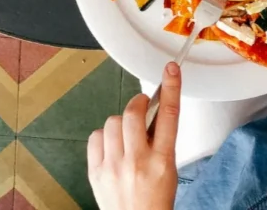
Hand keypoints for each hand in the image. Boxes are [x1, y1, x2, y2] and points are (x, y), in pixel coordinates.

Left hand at [88, 63, 179, 209]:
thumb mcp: (169, 170)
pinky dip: (104, 136)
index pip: (169, 115)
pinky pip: (96, 136)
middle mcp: (137, 162)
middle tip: (141, 106)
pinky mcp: (96, 171)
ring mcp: (114, 167)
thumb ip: (161, 140)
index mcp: (162, 161)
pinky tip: (112, 147)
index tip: (170, 69)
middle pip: (133, 112)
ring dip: (121, 122)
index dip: (170, 87)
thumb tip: (154, 111)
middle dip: (138, 103)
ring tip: (126, 135)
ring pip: (112, 121)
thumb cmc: (155, 201)